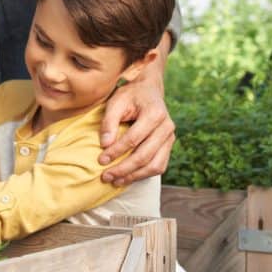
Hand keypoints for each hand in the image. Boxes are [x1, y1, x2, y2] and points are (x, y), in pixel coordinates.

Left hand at [98, 35, 175, 185]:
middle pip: (145, 155)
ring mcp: (170, 138)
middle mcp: (167, 127)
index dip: (116, 151)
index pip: (134, 139)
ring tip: (116, 181)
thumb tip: (105, 145)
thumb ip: (109, 122)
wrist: (149, 89)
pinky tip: (128, 178)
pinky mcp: (169, 146)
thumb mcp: (116, 101)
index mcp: (155, 114)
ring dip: (134, 176)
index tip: (101, 160)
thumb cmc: (130, 95)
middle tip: (106, 176)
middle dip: (124, 169)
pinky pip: (159, 165)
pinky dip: (144, 175)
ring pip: (155, 165)